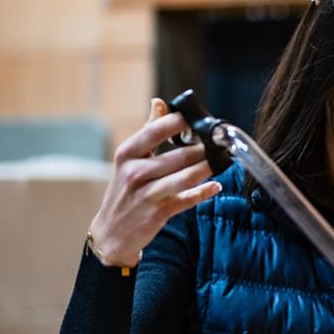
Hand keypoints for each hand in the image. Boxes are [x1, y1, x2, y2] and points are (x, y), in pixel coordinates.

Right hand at [88, 98, 221, 265]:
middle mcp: (134, 173)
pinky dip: (204, 192)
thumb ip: (148, 131)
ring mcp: (147, 194)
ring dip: (207, 168)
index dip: (179, 122)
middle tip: (219, 142)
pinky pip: (187, 200)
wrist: (112, 231)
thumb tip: (159, 102)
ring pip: (185, 178)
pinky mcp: (158, 213)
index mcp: (127, 154)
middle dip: (203, 149)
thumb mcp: (129, 159)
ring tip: (221, 159)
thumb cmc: (125, 190)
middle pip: (177, 156)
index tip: (198, 118)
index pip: (155, 131)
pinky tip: (215, 186)